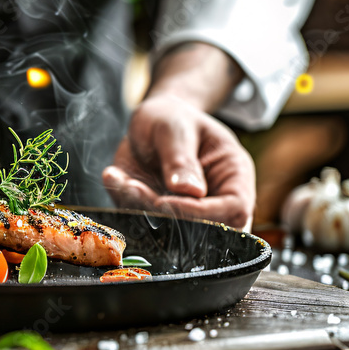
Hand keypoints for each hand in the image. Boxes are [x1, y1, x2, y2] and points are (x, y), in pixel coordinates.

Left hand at [102, 96, 255, 228]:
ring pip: (171, 232)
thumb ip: (181, 157)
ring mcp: (187, 210)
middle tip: (133, 187)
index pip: (234, 209)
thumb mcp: (175, 127)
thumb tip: (189, 191)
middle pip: (206, 230)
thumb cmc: (172, 117)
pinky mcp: (159, 215)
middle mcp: (216, 199)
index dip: (201, 213)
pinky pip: (143, 222)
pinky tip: (114, 176)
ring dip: (140, 210)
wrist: (152, 119)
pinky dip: (125, 204)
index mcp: (234, 175)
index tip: (164, 201)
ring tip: (122, 178)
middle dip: (165, 214)